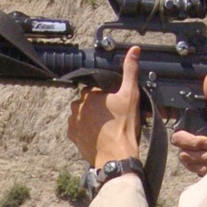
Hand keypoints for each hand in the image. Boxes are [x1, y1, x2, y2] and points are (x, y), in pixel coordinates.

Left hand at [68, 45, 141, 165]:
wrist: (116, 155)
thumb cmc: (124, 126)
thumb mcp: (131, 95)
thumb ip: (130, 71)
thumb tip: (134, 50)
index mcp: (89, 95)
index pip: (94, 90)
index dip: (105, 97)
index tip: (114, 106)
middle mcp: (77, 107)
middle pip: (87, 102)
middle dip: (96, 107)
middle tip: (111, 117)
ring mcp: (73, 122)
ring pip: (81, 115)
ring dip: (90, 118)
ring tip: (105, 127)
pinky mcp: (73, 136)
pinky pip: (77, 129)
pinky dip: (85, 130)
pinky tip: (97, 134)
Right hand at [171, 74, 206, 177]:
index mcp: (191, 128)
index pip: (177, 134)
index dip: (186, 138)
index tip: (204, 139)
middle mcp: (187, 142)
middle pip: (180, 146)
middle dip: (196, 146)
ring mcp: (190, 156)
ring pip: (186, 158)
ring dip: (204, 157)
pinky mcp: (194, 168)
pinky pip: (193, 169)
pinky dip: (205, 167)